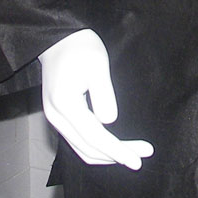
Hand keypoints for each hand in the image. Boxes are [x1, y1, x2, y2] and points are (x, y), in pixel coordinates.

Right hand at [38, 29, 153, 169]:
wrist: (59, 39)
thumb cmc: (80, 48)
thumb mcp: (97, 65)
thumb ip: (104, 95)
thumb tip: (109, 122)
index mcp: (65, 105)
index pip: (95, 138)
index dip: (118, 151)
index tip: (139, 158)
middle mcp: (56, 117)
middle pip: (89, 149)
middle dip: (117, 156)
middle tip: (143, 155)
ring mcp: (55, 119)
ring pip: (82, 149)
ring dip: (108, 155)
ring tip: (132, 153)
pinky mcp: (59, 116)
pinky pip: (79, 140)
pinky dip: (97, 147)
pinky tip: (114, 145)